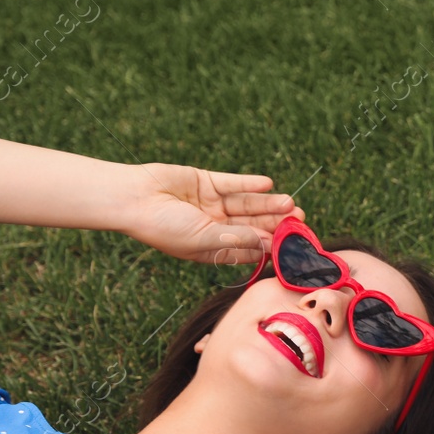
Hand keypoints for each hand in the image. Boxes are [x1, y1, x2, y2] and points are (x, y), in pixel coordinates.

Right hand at [124, 161, 305, 265]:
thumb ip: (237, 240)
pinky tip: (268, 183)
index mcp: (211, 249)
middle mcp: (213, 228)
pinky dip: (250, 184)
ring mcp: (209, 205)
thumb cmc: (163, 227)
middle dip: (276, 224)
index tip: (293, 245)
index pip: (248, 250)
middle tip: (300, 220)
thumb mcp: (204, 239)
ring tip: (290, 203)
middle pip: (252, 226)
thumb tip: (269, 244)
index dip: (270, 247)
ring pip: (246, 205)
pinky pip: (232, 184)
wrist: (133, 198)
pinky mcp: (205, 183)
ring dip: (268, 204)